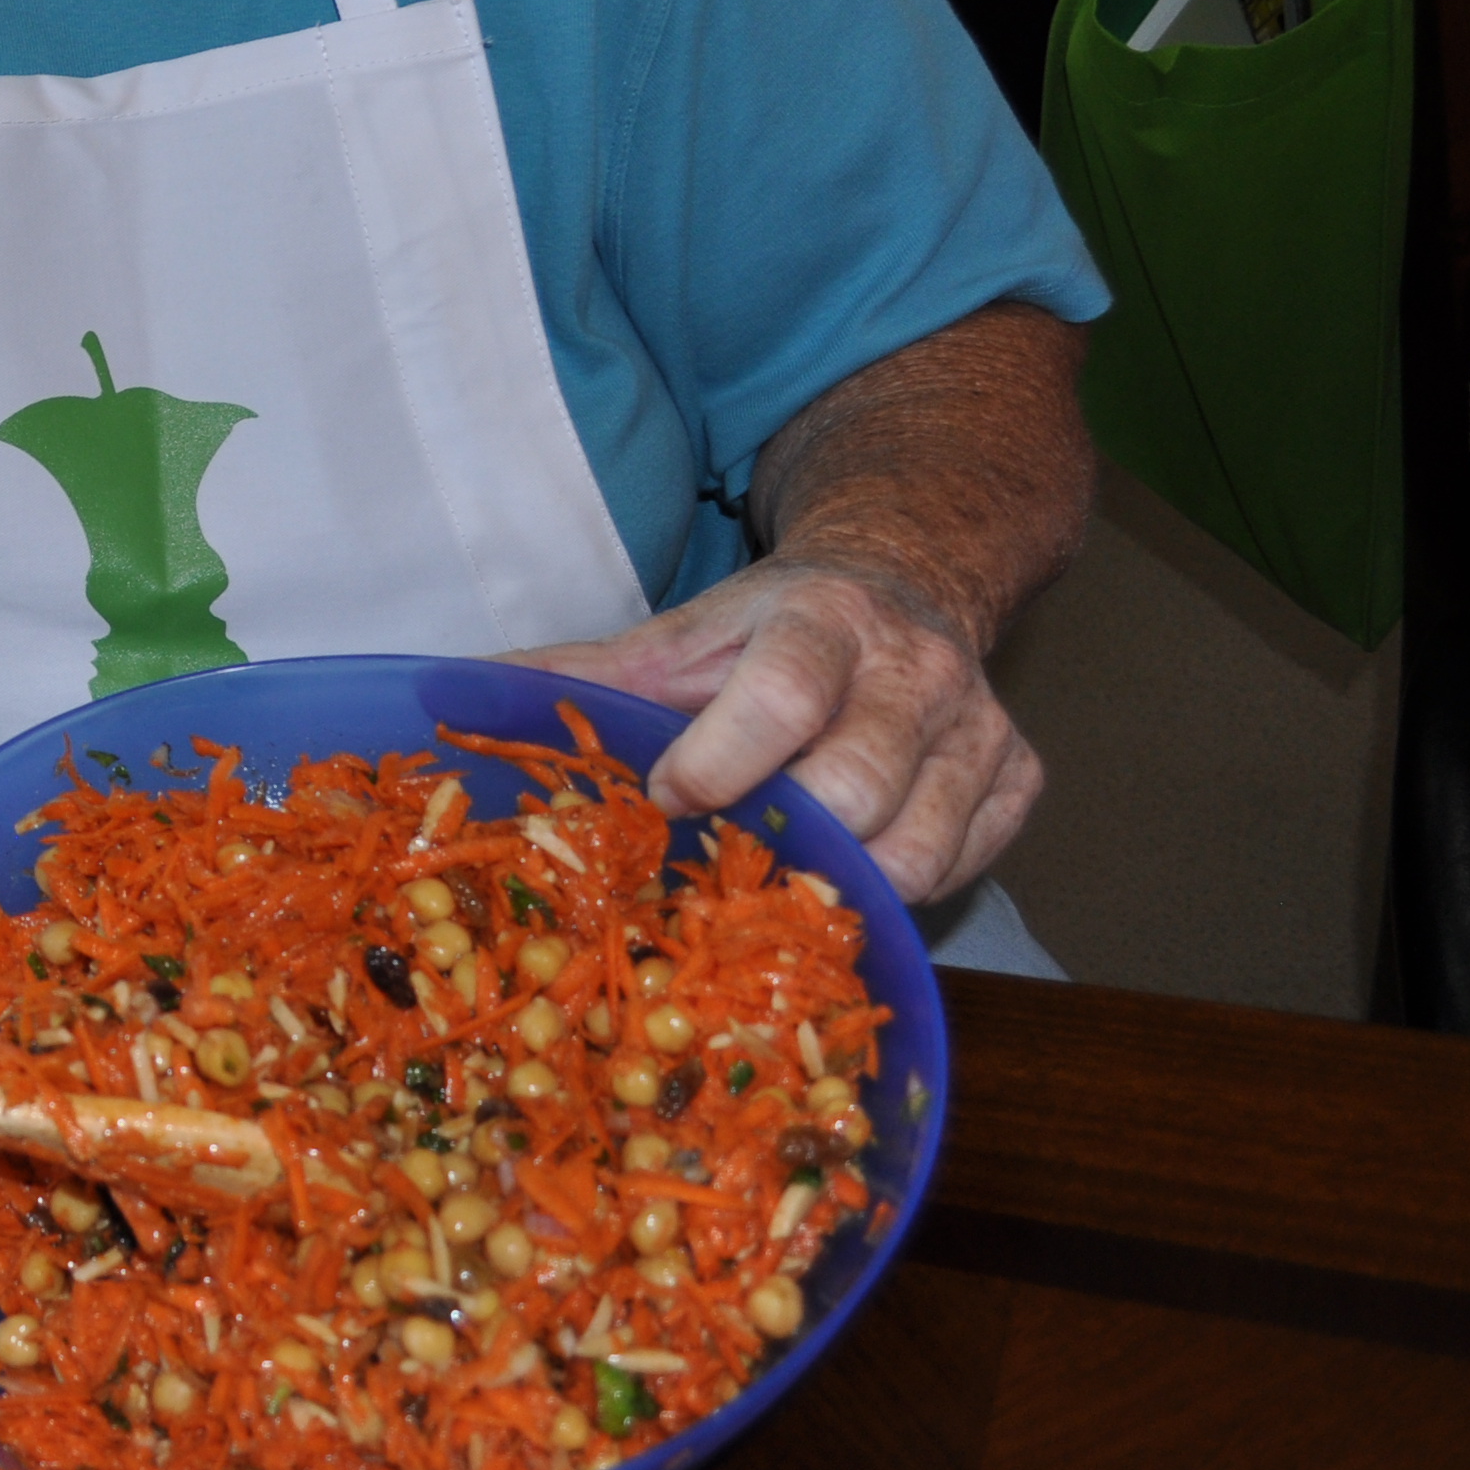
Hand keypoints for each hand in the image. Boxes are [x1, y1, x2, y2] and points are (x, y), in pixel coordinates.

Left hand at [509, 551, 1043, 902]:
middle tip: (722, 863)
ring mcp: (980, 727)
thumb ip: (578, 675)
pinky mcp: (1020, 778)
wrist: (906, 581)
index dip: (724, 758)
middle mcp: (916, 670)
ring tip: (778, 884)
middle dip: (779, 838)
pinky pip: (966, 864)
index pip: (785, 694)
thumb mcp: (676, 638)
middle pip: (859, 784)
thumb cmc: (768, 633)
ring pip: (920, 845)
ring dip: (838, 884)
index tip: (669, 797)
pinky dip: (904, 888)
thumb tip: (449, 698)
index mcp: (821, 619)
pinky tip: (852, 873)